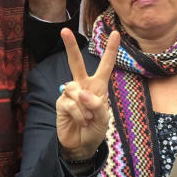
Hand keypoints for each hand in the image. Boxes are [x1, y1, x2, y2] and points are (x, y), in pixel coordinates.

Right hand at [56, 28, 118, 158]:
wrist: (81, 146)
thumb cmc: (95, 130)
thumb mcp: (103, 119)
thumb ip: (96, 104)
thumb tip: (81, 92)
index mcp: (98, 86)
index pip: (106, 65)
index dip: (111, 50)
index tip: (116, 33)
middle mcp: (83, 86)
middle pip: (76, 63)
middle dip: (70, 47)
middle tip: (64, 31)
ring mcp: (70, 94)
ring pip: (74, 87)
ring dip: (83, 106)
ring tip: (86, 119)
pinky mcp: (61, 103)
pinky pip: (70, 102)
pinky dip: (77, 113)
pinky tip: (79, 121)